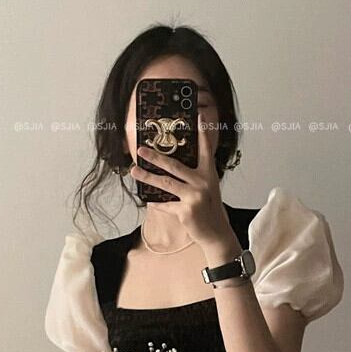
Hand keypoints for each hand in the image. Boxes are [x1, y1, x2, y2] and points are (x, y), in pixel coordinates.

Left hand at [131, 118, 233, 249]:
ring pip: (165, 183)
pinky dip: (155, 202)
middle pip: (174, 165)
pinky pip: (165, 204)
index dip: (203, 133)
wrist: (216, 233)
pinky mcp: (186, 211)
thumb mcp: (206, 189)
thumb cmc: (208, 209)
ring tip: (134, 171)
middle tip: (141, 150)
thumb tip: (168, 168)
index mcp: (208, 174)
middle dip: (155, 157)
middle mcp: (202, 183)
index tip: (199, 117)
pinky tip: (148, 199)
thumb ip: (192, 178)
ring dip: (147, 177)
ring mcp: (194, 197)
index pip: (206, 150)